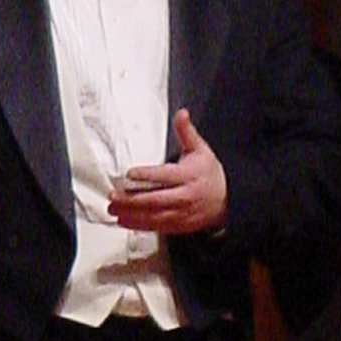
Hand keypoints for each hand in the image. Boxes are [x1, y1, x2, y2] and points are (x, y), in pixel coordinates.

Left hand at [108, 108, 227, 234]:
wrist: (227, 201)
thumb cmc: (209, 173)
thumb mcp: (201, 150)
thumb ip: (187, 132)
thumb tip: (181, 112)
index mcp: (188, 176)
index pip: (164, 175)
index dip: (146, 175)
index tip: (129, 174)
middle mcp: (184, 196)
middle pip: (154, 199)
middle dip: (131, 199)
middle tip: (113, 196)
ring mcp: (180, 214)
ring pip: (152, 216)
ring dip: (130, 214)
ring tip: (113, 209)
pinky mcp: (177, 226)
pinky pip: (155, 227)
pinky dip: (138, 225)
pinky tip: (123, 221)